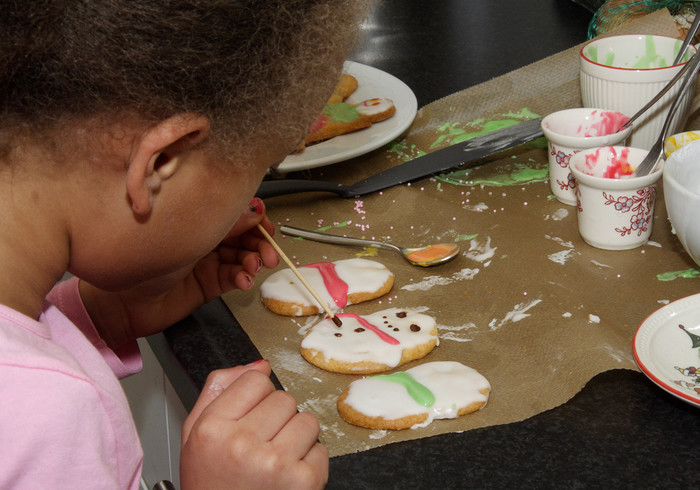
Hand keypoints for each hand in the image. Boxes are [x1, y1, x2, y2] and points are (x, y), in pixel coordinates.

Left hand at [80, 198, 279, 348]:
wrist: (120, 298)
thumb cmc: (140, 256)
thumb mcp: (190, 230)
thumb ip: (225, 221)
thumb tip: (255, 209)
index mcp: (196, 215)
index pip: (235, 213)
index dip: (255, 219)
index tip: (265, 226)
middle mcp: (204, 236)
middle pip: (243, 236)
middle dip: (260, 243)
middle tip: (268, 252)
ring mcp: (207, 261)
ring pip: (242, 258)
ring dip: (254, 262)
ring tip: (255, 267)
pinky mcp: (208, 285)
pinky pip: (233, 279)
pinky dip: (242, 279)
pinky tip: (243, 280)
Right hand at [180, 361, 328, 489]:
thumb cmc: (211, 485)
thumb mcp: (195, 436)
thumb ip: (218, 391)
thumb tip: (259, 365)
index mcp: (213, 429)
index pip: (255, 380)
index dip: (255, 397)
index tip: (249, 416)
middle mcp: (242, 444)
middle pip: (283, 398)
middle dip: (276, 418)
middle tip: (260, 444)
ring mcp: (275, 463)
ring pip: (307, 420)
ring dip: (296, 437)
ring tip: (274, 459)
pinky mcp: (303, 481)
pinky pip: (321, 449)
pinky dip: (309, 462)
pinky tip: (286, 476)